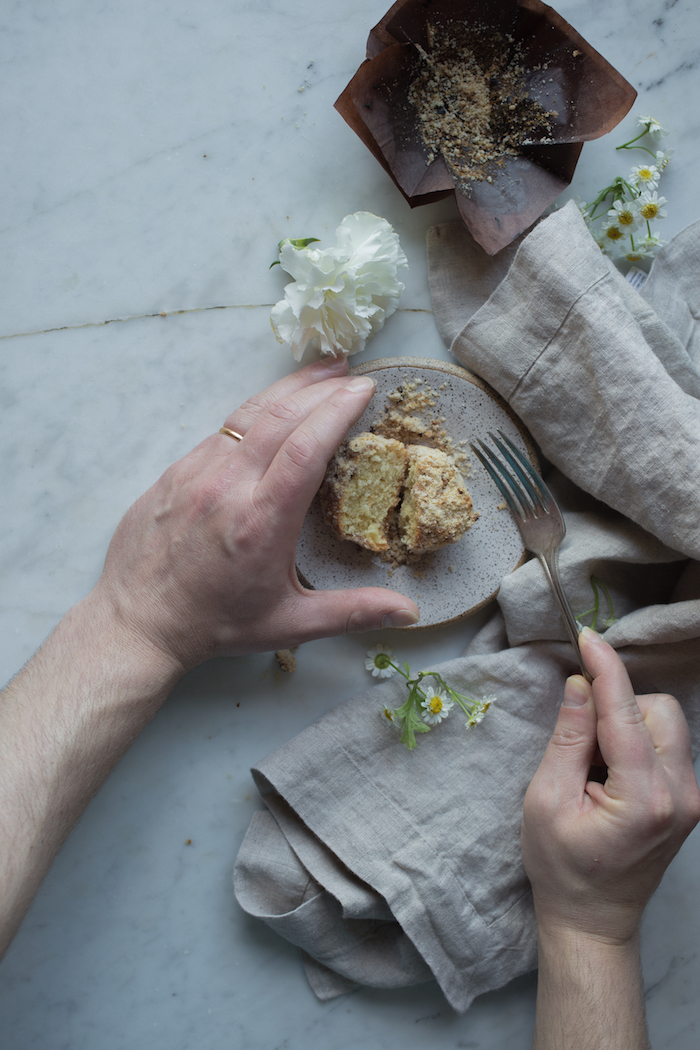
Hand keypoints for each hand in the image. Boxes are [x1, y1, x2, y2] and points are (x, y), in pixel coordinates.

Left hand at [90, 356, 418, 673]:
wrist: (138, 622)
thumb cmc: (215, 624)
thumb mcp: (289, 624)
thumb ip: (352, 612)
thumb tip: (410, 613)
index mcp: (261, 521)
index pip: (307, 446)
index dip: (338, 410)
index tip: (364, 389)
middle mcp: (227, 486)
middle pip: (281, 417)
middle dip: (322, 389)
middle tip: (353, 375)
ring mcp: (196, 473)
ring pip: (248, 414)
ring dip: (289, 389)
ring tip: (322, 373)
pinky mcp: (176, 471)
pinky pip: (222, 430)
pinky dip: (255, 410)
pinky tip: (273, 407)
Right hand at [521, 627, 699, 946]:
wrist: (593, 919)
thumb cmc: (561, 867)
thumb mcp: (546, 800)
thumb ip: (568, 738)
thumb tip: (580, 686)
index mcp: (643, 797)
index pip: (626, 712)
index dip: (606, 669)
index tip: (587, 637)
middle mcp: (681, 794)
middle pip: (658, 710)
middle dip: (618, 706)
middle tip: (580, 741)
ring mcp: (691, 799)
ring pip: (667, 723)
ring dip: (628, 723)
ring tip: (594, 763)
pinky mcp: (689, 800)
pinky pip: (668, 745)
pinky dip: (637, 742)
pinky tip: (611, 772)